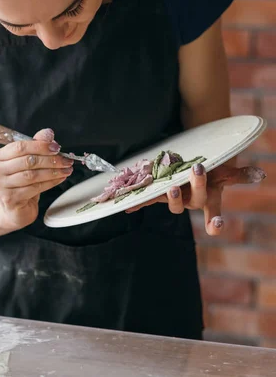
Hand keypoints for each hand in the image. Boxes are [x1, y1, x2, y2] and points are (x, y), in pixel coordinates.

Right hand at [0, 128, 73, 229]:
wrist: (13, 209)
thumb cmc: (19, 183)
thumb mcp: (25, 162)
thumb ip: (35, 146)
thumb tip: (47, 133)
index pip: (20, 147)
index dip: (40, 146)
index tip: (56, 147)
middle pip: (27, 161)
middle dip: (50, 159)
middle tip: (66, 159)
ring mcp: (0, 186)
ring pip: (32, 175)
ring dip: (53, 171)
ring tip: (66, 169)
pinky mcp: (9, 199)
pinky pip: (35, 188)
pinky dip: (50, 182)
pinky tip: (59, 179)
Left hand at [126, 163, 265, 235]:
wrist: (188, 164)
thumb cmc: (208, 171)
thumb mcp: (222, 171)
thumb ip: (238, 175)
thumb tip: (260, 175)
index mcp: (209, 199)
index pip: (214, 215)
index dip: (215, 222)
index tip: (218, 224)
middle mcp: (191, 201)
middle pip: (194, 201)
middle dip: (196, 186)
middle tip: (197, 171)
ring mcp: (174, 198)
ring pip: (173, 202)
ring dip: (172, 196)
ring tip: (171, 186)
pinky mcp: (158, 194)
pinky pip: (149, 200)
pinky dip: (139, 203)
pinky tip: (128, 207)